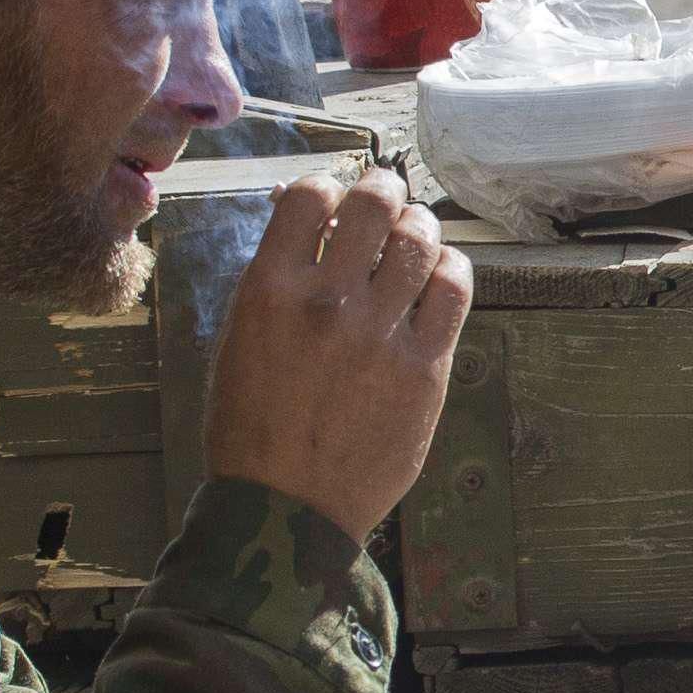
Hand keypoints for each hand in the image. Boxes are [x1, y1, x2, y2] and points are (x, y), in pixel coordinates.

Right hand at [203, 170, 474, 542]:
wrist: (285, 507)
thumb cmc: (253, 430)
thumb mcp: (238, 343)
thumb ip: (274, 282)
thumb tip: (307, 227)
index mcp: (270, 291)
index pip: (308, 196)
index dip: (327, 185)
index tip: (335, 198)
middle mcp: (327, 302)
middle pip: (372, 204)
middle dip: (382, 187)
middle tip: (385, 195)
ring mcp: (379, 334)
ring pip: (419, 239)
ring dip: (419, 225)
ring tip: (413, 234)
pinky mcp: (423, 367)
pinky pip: (455, 290)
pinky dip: (451, 268)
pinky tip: (439, 275)